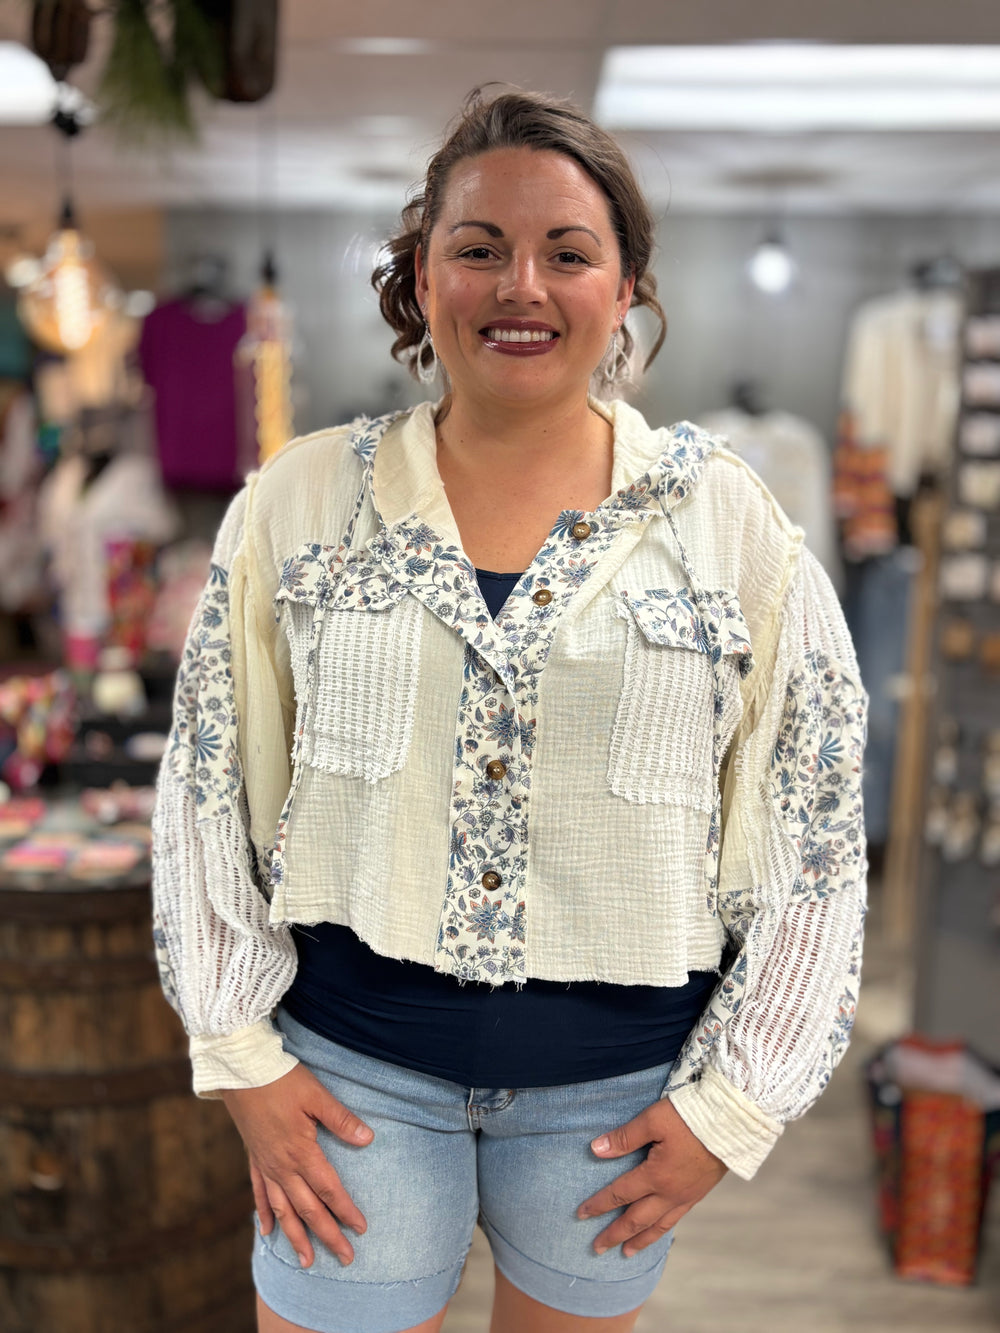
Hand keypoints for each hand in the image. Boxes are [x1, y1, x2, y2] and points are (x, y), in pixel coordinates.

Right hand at [221, 1063, 373, 1267]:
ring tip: (306, 1260)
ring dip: (295, 1236)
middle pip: (307, 1209)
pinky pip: (259, 1193)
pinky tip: (267, 1231)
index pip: (329, 1189)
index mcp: (301, 1152)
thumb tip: (368, 1139)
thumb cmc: (282, 1080)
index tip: (361, 1229)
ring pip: (282, 1209)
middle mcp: (282, 1166)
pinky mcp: (254, 1157)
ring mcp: (265, 1164)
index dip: (346, 1211)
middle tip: (345, 1259)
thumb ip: (341, 1120)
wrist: (242, 1071)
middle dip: (327, 1235)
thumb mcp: (317, 1096)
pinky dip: (264, 1213)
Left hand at [577, 1098, 726, 1255]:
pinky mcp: (699, 1193)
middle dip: (615, 1234)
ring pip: (658, 1225)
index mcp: (656, 1175)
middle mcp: (670, 1193)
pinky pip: (676, 1219)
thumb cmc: (690, 1116)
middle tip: (597, 1248)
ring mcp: (686, 1196)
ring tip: (626, 1253)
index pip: (620, 1193)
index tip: (581, 1214)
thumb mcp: (653, 1119)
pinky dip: (663, 1230)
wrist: (732, 1122)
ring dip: (640, 1240)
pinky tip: (659, 1231)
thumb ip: (625, 1137)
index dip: (599, 1204)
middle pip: (637, 1219)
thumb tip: (595, 1150)